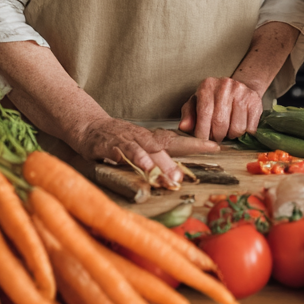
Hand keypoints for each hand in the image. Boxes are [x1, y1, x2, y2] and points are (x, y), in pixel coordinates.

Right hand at [73, 117, 217, 187]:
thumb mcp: (138, 148)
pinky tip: (145, 167)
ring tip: (172, 178)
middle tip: (193, 174)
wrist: (88, 126)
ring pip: (149, 150)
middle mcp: (143, 137)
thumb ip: (154, 159)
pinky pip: (126, 151)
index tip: (216, 147)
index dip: (197, 143)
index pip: (178, 140)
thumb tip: (175, 174)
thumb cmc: (116, 139)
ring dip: (162, 164)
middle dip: (181, 159)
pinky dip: (136, 158)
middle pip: (167, 146)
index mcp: (152, 139)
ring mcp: (129, 139)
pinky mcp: (112, 143)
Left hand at [178, 76, 264, 141]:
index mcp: (207, 86)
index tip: (203, 141)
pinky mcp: (255, 101)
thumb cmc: (214, 99)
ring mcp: (242, 92)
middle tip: (216, 137)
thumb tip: (184, 127)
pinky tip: (239, 127)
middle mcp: (225, 86)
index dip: (202, 133)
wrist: (239, 87)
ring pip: (237, 129)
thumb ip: (188, 115)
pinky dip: (244, 134)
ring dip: (231, 136)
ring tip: (227, 131)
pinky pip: (250, 128)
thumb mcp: (197, 103)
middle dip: (217, 137)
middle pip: (220, 124)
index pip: (204, 115)